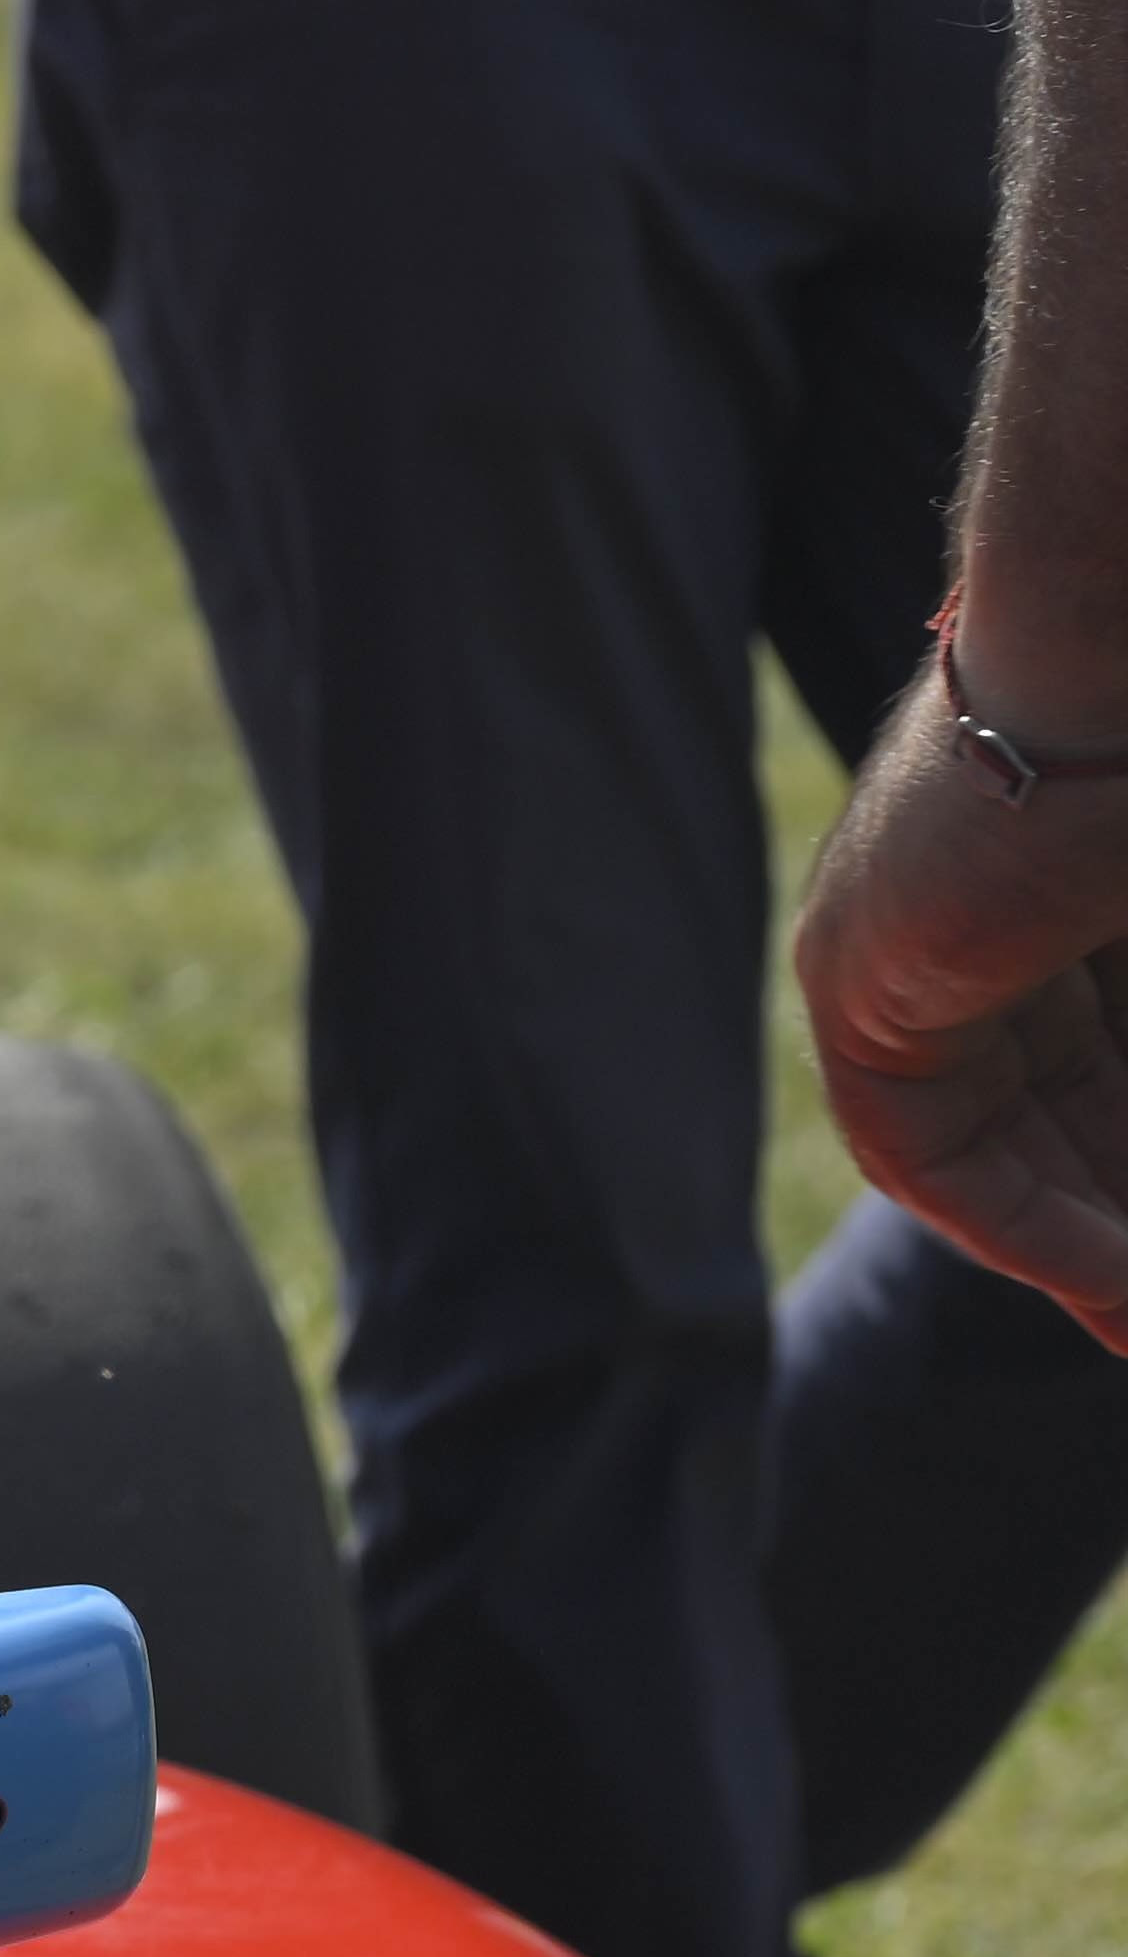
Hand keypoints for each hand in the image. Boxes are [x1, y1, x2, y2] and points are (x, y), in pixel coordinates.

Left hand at [800, 657, 1127, 1344]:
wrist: (1115, 663)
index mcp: (1061, 882)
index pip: (1102, 1061)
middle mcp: (972, 921)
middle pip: (1061, 1114)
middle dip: (1124, 1218)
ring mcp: (903, 953)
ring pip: (1004, 1148)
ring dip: (1095, 1244)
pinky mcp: (856, 988)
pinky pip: (932, 1158)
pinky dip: (1027, 1230)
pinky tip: (1117, 1293)